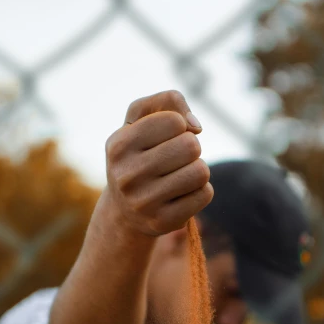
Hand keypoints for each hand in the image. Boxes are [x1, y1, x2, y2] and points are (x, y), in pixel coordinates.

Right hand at [105, 90, 213, 235]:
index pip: (174, 121)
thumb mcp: (141, 119)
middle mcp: (126, 175)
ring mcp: (143, 203)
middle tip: (175, 158)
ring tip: (179, 175)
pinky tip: (181, 195)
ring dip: (197, 169)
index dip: (178, 125)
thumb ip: (168, 101)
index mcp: (118, 145)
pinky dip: (200, 190)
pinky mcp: (162, 222)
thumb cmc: (139, 154)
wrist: (125, 209)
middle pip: (191, 146)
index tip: (165, 137)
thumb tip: (195, 127)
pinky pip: (205, 194)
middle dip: (190, 148)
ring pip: (201, 171)